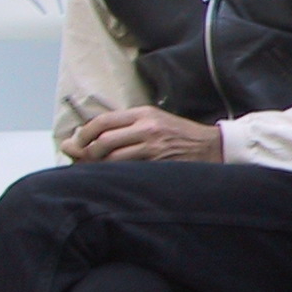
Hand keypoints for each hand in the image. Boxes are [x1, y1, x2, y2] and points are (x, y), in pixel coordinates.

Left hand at [61, 106, 222, 163]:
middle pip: (103, 141)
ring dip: (101, 167)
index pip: (102, 122)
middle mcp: (147, 128)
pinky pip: (130, 171)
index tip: (77, 143)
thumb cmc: (181, 135)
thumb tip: (81, 138)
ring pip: (114, 158)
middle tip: (85, 160)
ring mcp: (154, 147)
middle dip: (88, 153)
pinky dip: (118, 175)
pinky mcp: (161, 164)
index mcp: (144, 114)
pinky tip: (117, 177)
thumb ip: (123, 128)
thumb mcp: (154, 121)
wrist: (214, 147)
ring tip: (99, 170)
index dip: (84, 135)